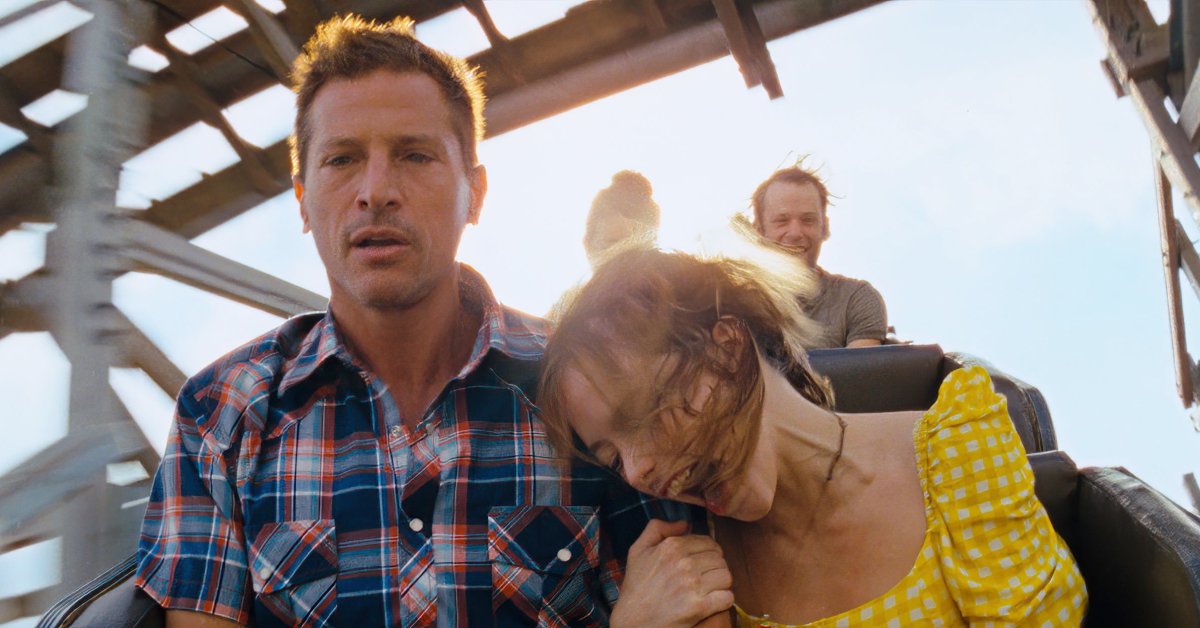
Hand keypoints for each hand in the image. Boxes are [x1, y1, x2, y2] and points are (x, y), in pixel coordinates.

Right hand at [611, 519, 733, 627]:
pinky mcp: (700, 607)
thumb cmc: (636, 587)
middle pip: (720, 559)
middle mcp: (684, 563)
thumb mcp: (638, 550)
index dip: (708, 552)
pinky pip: (727, 597)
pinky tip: (713, 602)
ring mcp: (693, 585)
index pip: (708, 542)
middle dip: (715, 567)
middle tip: (706, 577)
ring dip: (721, 583)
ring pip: (726, 576)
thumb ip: (657, 528)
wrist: (633, 621)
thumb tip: (684, 523)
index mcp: (671, 546)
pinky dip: (723, 600)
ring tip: (710, 589)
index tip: (702, 562)